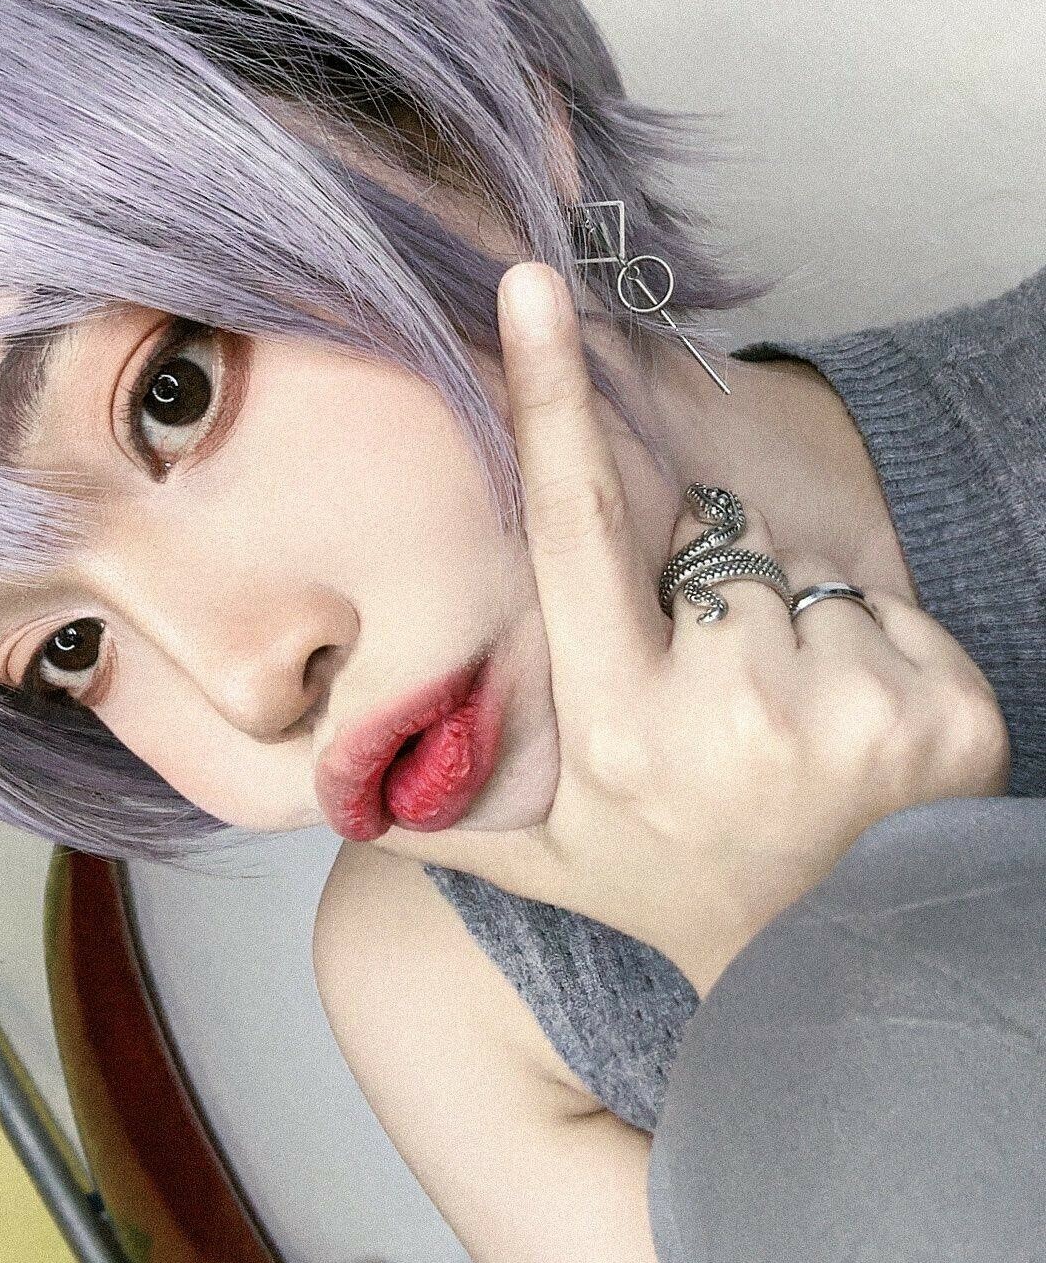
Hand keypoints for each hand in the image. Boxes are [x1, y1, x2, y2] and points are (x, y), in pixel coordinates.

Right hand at [412, 262, 1011, 994]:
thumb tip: (315, 788)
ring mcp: (849, 712)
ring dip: (802, 628)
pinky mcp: (947, 712)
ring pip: (809, 579)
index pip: (576, 528)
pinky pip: (897, 612)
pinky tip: (862, 740)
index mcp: (616, 727)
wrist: (843, 976)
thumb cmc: (684, 889)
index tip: (531, 286)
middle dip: (719, 597)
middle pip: (718, 551)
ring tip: (792, 734)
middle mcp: (727, 715)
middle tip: (726, 710)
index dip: (547, 402)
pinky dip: (884, 656)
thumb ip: (436, 814)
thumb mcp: (548, 861)